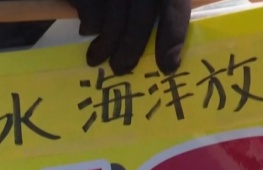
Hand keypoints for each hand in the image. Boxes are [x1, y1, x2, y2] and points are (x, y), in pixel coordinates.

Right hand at [67, 0, 190, 74]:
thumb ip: (163, 1)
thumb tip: (169, 40)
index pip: (174, 10)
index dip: (172, 41)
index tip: (167, 67)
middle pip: (140, 21)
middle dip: (131, 51)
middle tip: (121, 69)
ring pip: (112, 21)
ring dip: (105, 45)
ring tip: (97, 60)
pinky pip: (89, 10)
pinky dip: (89, 23)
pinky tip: (88, 30)